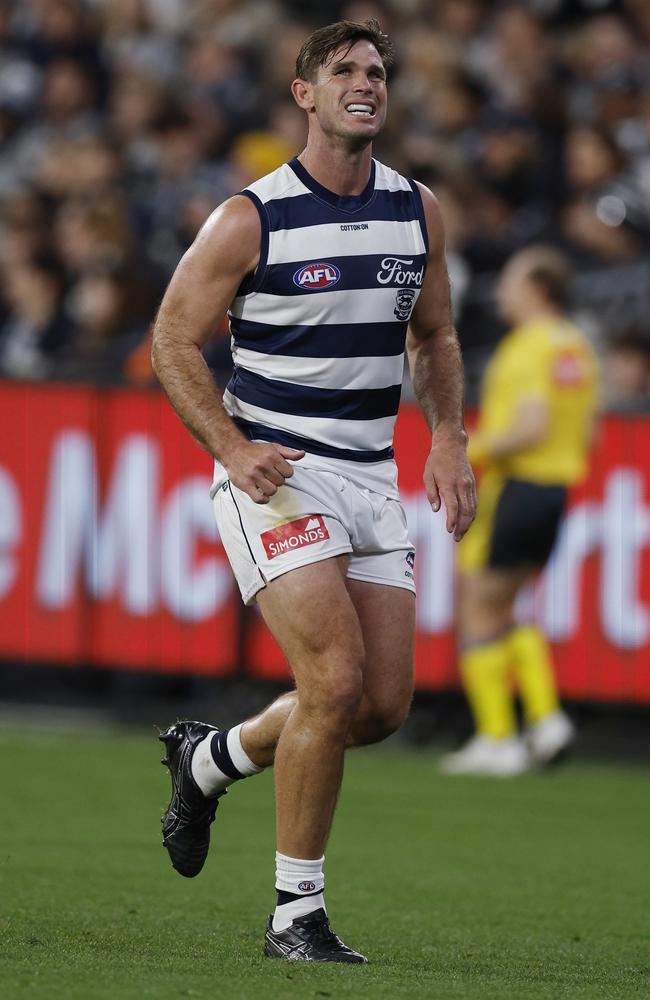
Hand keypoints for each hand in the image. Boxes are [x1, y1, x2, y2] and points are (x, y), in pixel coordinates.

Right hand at [225, 442, 304, 503]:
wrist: (233, 450)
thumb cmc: (254, 451)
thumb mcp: (273, 448)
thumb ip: (289, 452)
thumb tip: (302, 454)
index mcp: (272, 456)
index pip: (289, 473)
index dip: (285, 473)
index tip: (278, 471)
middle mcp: (263, 465)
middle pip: (281, 482)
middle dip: (276, 480)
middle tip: (269, 475)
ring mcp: (254, 476)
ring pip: (272, 491)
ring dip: (270, 488)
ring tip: (265, 483)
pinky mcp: (246, 485)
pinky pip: (259, 499)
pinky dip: (263, 499)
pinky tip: (262, 494)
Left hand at [424, 426, 476, 540]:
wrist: (452, 445)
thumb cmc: (437, 460)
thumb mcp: (427, 475)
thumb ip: (431, 493)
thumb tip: (436, 510)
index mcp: (449, 484)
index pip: (453, 507)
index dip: (452, 520)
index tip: (449, 530)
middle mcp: (462, 485)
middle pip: (465, 510)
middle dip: (462, 526)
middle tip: (456, 538)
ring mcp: (469, 485)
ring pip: (472, 508)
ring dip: (468, 523)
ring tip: (461, 534)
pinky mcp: (473, 484)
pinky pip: (474, 502)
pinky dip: (472, 514)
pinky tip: (467, 522)